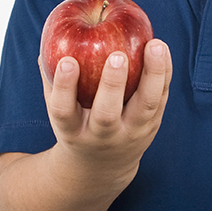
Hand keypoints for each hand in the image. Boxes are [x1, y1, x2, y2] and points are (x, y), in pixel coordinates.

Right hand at [40, 39, 170, 186]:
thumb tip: (48, 42)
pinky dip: (164, 72)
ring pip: (145, 106)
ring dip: (152, 74)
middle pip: (107, 114)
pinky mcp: (152, 125)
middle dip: (112, 85)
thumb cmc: (77, 125)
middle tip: (117, 56)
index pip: (64, 111)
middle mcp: (103, 136)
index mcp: (72, 132)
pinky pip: (160, 97)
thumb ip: (53, 81)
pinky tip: (161, 49)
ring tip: (154, 44)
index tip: (67, 61)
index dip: (64, 87)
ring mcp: (131, 132)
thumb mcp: (61, 112)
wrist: (102, 168)